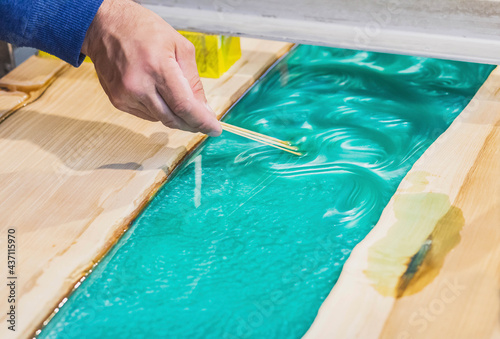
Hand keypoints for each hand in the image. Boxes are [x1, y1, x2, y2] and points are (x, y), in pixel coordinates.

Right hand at [81, 0, 221, 135]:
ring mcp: (126, 95)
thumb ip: (193, 80)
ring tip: (179, 100)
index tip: (215, 129)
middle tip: (204, 123)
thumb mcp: (179, 46)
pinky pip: (147, 115)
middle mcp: (139, 85)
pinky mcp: (117, 101)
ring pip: (160, 119)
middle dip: (192, 124)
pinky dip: (159, 111)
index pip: (184, 105)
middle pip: (172, 119)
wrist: (104, 26)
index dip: (202, 121)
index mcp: (157, 66)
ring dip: (176, 116)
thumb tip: (204, 108)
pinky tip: (158, 94)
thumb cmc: (143, 29)